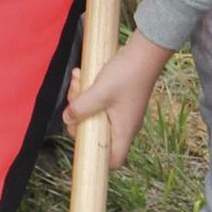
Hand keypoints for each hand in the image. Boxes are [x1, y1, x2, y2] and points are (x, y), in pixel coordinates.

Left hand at [62, 27, 171, 166]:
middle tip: (74, 97)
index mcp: (123, 131)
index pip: (113, 160)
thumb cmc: (127, 74)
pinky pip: (96, 101)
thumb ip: (82, 107)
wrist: (143, 52)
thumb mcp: (100, 92)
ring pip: (93, 114)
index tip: (80, 137)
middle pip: (95, 133)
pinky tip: (80, 74)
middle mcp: (123, 125)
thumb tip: (67, 119)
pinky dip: (87, 90)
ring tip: (76, 79)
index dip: (95, 157)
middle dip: (79, 115)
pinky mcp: (116, 99)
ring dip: (80, 98)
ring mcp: (120, 112)